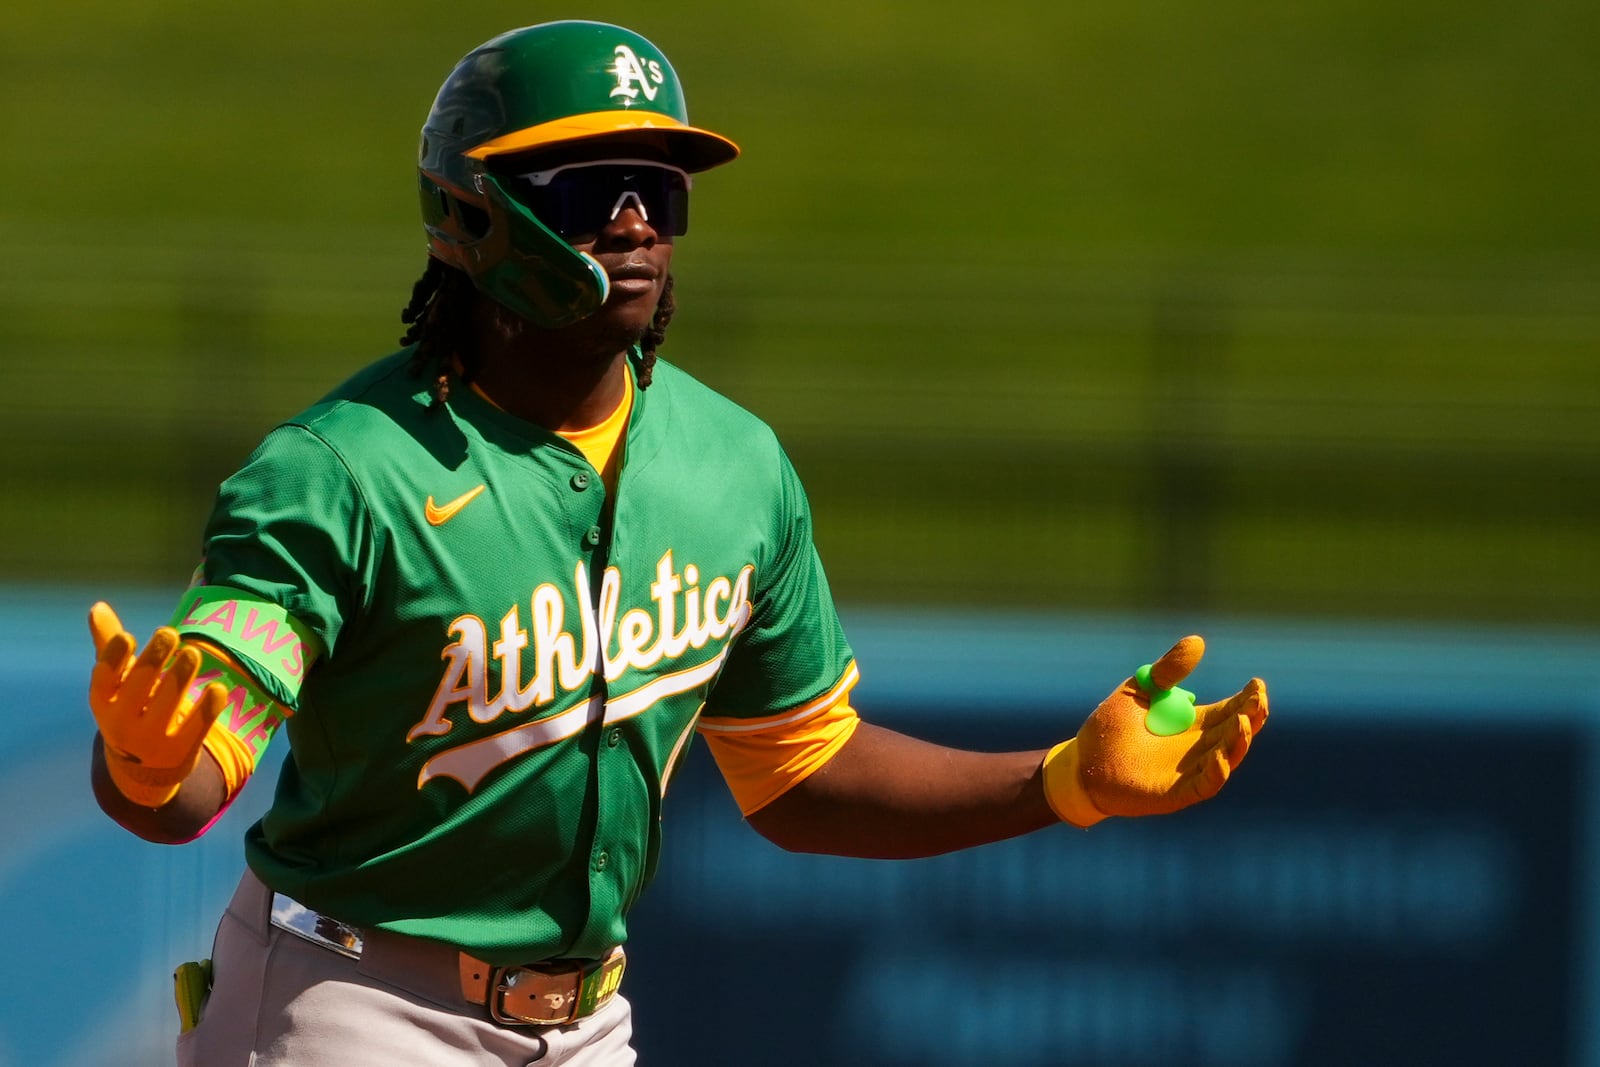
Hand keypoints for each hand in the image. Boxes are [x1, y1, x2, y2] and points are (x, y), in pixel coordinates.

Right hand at [89, 602, 226, 807]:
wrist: (142, 770)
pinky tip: (219, 688)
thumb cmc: (131, 709)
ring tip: (192, 653)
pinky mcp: (178, 752)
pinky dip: (207, 709)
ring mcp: (150, 740)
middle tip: (169, 633)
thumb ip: (110, 646)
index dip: (114, 659)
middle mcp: (121, 723)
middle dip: (154, 659)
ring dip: (180, 677)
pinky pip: (195, 728)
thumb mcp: (117, 684)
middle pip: (139, 687)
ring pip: (167, 704)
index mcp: (103, 702)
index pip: (104, 679)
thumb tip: (98, 606)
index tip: (128, 636)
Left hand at [1042, 635, 1267, 826]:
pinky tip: (1221, 758)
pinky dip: (1215, 773)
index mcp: (1193, 723)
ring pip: (1226, 758)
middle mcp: (1199, 748)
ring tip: (1245, 722)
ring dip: (1238, 742)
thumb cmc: (1111, 727)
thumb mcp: (1141, 689)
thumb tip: (1198, 641)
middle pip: (1235, 733)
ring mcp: (1191, 772)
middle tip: (1259, 699)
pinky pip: (1204, 785)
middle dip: (1252, 717)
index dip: (1247, 699)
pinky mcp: (1177, 793)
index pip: (1230, 710)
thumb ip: (1169, 670)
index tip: (1257, 683)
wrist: (1082, 763)